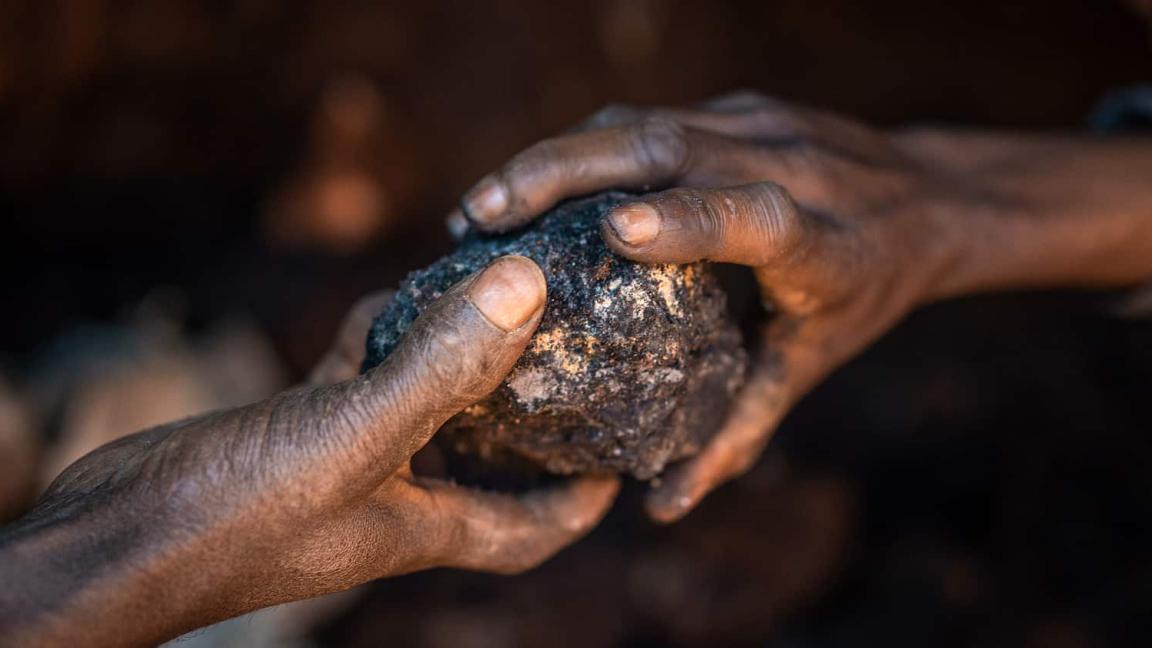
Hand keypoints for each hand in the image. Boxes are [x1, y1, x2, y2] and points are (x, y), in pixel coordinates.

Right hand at [0, 255, 618, 646]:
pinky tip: (396, 297)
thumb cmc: (233, 517)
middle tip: (575, 349)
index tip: (626, 447)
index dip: (585, 498)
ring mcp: (342, 463)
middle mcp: (394, 498)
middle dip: (532, 414)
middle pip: (489, 462)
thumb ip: (440, 366)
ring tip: (499, 303)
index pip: (534, 528)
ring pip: (423, 407)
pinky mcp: (295, 430)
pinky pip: (359, 379)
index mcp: (426, 526)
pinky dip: (379, 341)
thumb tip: (526, 285)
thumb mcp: (353, 435)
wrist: (107, 540)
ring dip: (456, 359)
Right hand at [448, 92, 1151, 521]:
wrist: (928, 194)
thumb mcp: (813, 361)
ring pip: (643, 122)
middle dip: (562, 172)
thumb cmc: (867, 289)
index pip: (752, 214)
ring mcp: (759, 123)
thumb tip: (665, 505)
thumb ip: (742, 430)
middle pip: (669, 146)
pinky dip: (580, 146)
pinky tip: (529, 182)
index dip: (686, 218)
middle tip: (482, 216)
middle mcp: (788, 164)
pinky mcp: (737, 106)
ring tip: (481, 205)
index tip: (615, 228)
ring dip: (553, 156)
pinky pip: (646, 118)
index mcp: (819, 239)